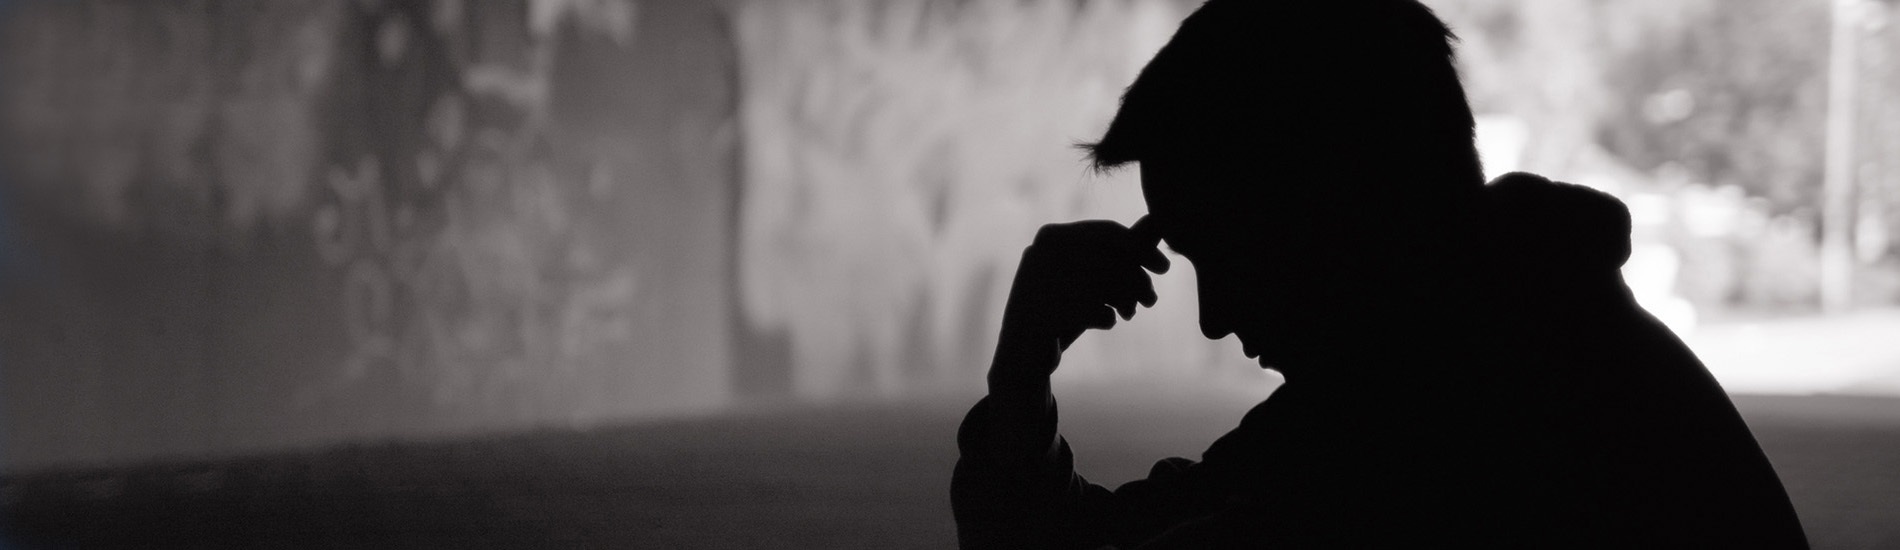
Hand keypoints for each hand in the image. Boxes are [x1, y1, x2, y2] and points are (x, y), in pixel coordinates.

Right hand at [989, 216, 1169, 390]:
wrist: (1022, 353)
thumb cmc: (1061, 307)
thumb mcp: (1091, 276)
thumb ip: (1123, 248)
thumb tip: (1156, 220)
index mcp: (1051, 237)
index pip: (1108, 232)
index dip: (1141, 248)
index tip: (1164, 267)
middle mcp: (1042, 254)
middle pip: (1111, 259)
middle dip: (1138, 280)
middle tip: (1152, 299)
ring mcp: (1041, 283)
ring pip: (1107, 284)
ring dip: (1128, 300)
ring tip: (1130, 313)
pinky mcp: (1047, 314)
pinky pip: (1097, 312)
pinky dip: (1108, 319)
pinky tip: (1107, 322)